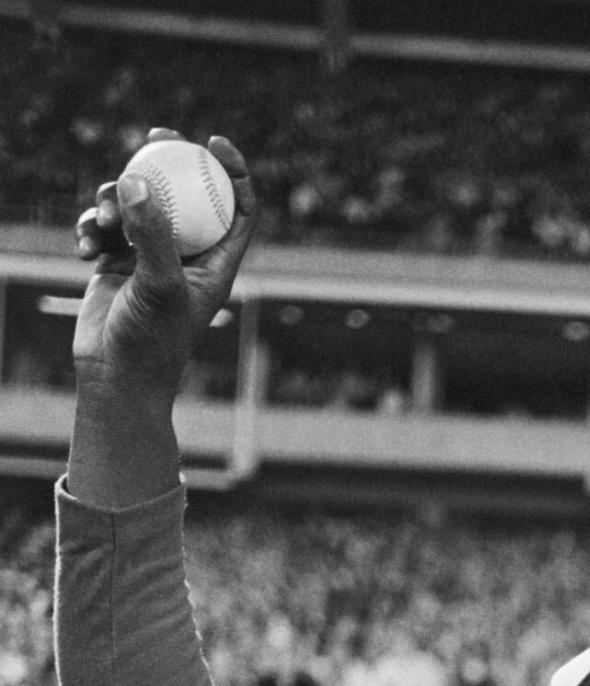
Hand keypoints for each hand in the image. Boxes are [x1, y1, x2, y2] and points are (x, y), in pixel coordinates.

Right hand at [73, 131, 255, 404]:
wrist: (115, 378)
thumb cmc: (150, 341)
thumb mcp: (158, 284)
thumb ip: (152, 233)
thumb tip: (139, 179)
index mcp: (215, 264)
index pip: (236, 208)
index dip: (233, 172)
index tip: (214, 142)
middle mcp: (187, 257)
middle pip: (186, 194)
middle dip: (169, 161)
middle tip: (156, 135)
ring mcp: (150, 256)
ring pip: (139, 204)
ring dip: (116, 200)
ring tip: (103, 221)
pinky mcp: (117, 261)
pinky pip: (106, 225)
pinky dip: (92, 226)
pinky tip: (84, 246)